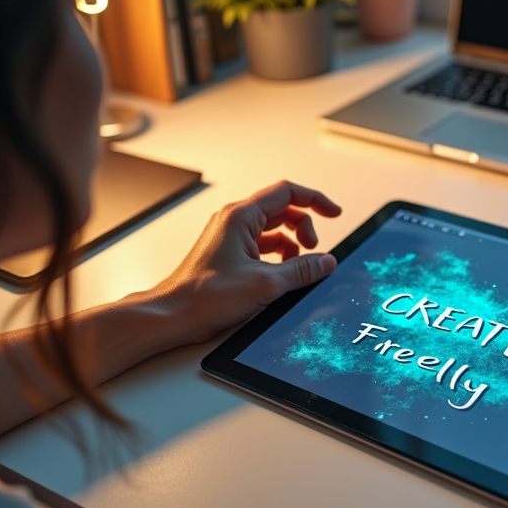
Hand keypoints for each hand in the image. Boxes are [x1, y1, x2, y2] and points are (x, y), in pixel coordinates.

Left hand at [150, 180, 341, 343]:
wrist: (174, 315)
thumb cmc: (204, 296)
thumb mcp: (265, 284)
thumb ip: (302, 270)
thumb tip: (326, 262)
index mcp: (240, 216)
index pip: (287, 192)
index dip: (316, 200)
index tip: (334, 213)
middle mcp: (234, 221)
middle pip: (283, 211)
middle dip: (305, 229)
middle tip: (315, 251)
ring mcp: (231, 237)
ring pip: (273, 231)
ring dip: (292, 246)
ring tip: (299, 268)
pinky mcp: (229, 255)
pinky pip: (263, 247)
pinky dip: (279, 258)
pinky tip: (283, 276)